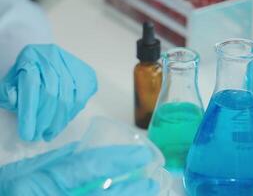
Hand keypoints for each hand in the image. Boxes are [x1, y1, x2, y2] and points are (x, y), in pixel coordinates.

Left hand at [0, 44, 96, 140]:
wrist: (46, 57)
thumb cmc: (27, 72)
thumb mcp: (11, 81)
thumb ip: (9, 93)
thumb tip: (17, 105)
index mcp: (31, 57)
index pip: (31, 88)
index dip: (30, 113)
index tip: (27, 134)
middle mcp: (53, 57)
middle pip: (51, 94)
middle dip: (45, 120)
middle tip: (40, 136)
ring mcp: (72, 64)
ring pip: (68, 98)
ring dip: (59, 121)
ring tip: (51, 133)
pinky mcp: (85, 72)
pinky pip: (81, 98)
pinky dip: (72, 113)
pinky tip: (63, 121)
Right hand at [0, 145, 158, 195]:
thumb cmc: (7, 190)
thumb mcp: (25, 171)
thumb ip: (57, 159)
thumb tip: (87, 147)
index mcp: (38, 183)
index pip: (87, 167)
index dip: (117, 160)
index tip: (141, 156)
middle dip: (130, 190)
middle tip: (152, 180)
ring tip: (148, 192)